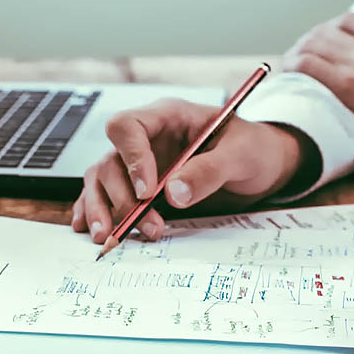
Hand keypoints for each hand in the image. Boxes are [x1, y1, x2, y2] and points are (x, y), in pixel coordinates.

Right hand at [72, 98, 310, 242]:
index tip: (147, 192)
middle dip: (122, 197)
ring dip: (103, 209)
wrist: (263, 165)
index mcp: (168, 117)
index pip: (127, 126)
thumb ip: (209, 171)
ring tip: (109, 237)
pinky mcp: (139, 186)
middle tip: (148, 225)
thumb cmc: (254, 149)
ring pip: (102, 180)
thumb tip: (173, 193)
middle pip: (110, 160)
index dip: (131, 158)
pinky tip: (90, 229)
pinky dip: (94, 211)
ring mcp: (140, 162)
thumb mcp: (241, 155)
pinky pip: (105, 194)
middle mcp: (147, 138)